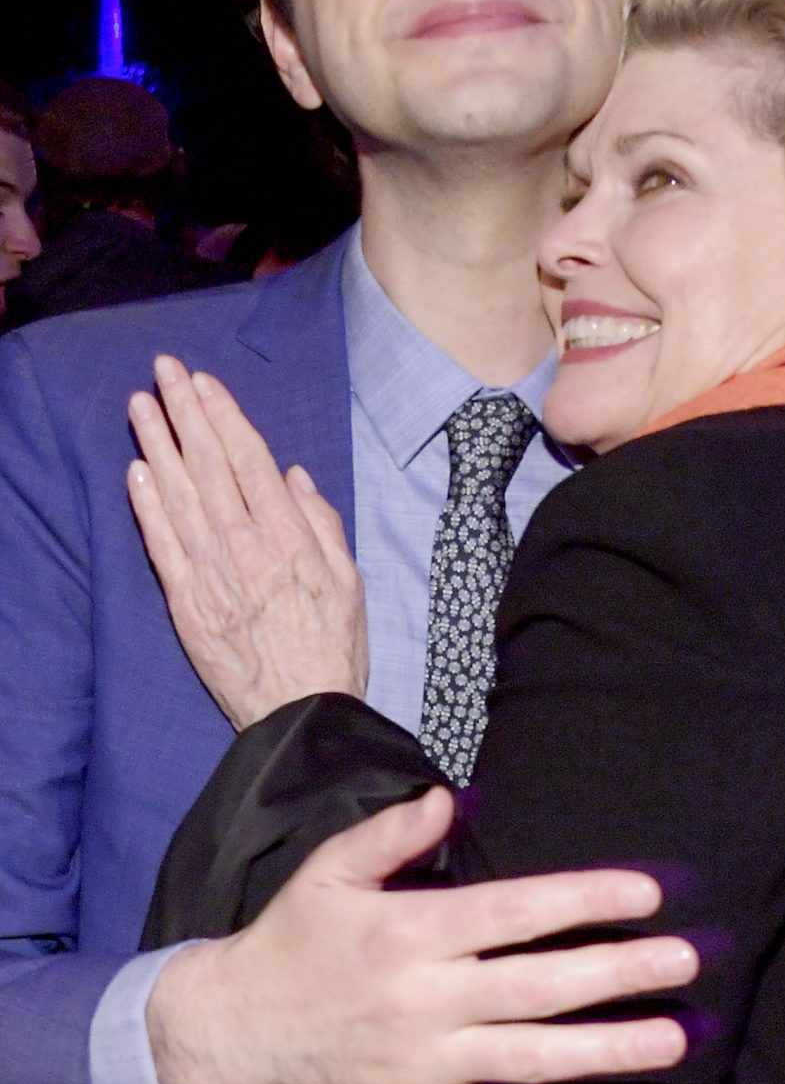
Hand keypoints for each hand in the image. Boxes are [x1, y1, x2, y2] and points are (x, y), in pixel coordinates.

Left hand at [127, 355, 366, 729]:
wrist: (301, 712)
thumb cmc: (333, 647)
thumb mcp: (349, 581)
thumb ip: (321, 523)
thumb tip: (291, 476)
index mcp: (289, 538)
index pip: (249, 461)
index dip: (224, 416)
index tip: (205, 382)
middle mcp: (245, 547)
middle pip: (208, 466)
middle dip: (185, 413)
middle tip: (164, 371)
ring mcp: (211, 573)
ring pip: (178, 495)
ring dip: (156, 445)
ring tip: (140, 405)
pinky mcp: (186, 602)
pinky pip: (162, 544)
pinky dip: (146, 505)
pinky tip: (135, 471)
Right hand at [147, 787, 695, 1083]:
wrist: (237, 1027)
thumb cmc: (295, 936)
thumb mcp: (329, 871)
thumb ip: (391, 834)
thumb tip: (451, 799)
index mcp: (409, 932)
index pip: (513, 914)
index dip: (582, 902)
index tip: (646, 893)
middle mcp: (425, 1000)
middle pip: (538, 988)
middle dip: (618, 974)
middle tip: (687, 962)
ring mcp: (425, 1064)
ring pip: (530, 1060)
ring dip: (606, 1053)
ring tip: (672, 1039)